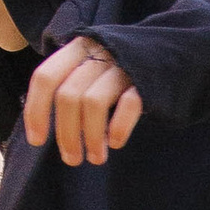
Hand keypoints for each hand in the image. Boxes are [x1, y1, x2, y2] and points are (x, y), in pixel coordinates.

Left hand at [24, 35, 143, 165]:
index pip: (45, 77)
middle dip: (66, 134)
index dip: (36, 111)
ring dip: (91, 137)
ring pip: (94, 102)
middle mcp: (98, 54)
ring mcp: (123, 64)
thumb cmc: (121, 70)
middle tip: (72, 159)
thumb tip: (41, 128)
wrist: (172, 52)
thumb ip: (68, 85)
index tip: (37, 141)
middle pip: (69, 96)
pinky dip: (119, 128)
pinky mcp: (147, 78)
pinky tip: (117, 142)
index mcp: (77, 49)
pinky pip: (128, 104)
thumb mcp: (90, 66)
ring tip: (95, 157)